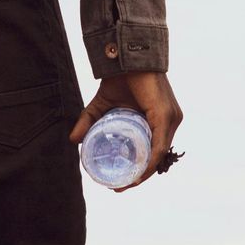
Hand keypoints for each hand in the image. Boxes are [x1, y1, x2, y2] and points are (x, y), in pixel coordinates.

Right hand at [70, 69, 183, 183]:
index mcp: (161, 120)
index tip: (122, 183)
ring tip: (127, 184)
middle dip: (140, 176)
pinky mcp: (166, 115)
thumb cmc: (120, 78)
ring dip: (144, 173)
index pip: (155, 151)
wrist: (126, 56)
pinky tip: (140, 173)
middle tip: (120, 187)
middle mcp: (170, 121)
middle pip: (158, 156)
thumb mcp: (102, 105)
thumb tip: (73, 141)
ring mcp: (171, 118)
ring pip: (160, 154)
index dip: (140, 169)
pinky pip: (161, 145)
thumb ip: (89, 121)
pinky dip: (151, 161)